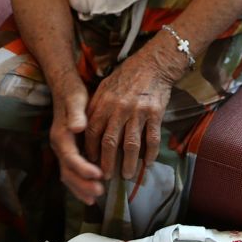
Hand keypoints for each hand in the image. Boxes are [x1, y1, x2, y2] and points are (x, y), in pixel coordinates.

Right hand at [47, 68, 104, 204]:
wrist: (65, 89)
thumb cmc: (73, 94)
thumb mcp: (76, 100)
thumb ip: (76, 114)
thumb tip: (77, 127)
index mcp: (60, 136)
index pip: (70, 157)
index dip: (83, 168)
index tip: (98, 175)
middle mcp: (59, 147)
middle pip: (67, 172)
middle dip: (82, 184)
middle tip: (99, 193)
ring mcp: (63, 151)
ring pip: (68, 175)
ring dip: (80, 188)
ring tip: (96, 198)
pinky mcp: (69, 151)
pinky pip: (72, 172)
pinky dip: (80, 183)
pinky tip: (92, 191)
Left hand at [83, 42, 176, 181]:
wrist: (153, 64)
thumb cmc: (126, 76)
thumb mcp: (104, 87)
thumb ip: (96, 107)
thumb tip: (85, 129)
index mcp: (104, 103)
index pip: (93, 132)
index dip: (90, 150)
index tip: (90, 162)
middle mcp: (119, 109)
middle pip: (110, 143)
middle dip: (107, 163)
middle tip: (106, 177)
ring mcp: (138, 112)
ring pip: (131, 145)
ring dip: (128, 163)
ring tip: (126, 176)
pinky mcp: (155, 113)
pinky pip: (152, 138)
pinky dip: (150, 153)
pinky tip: (147, 163)